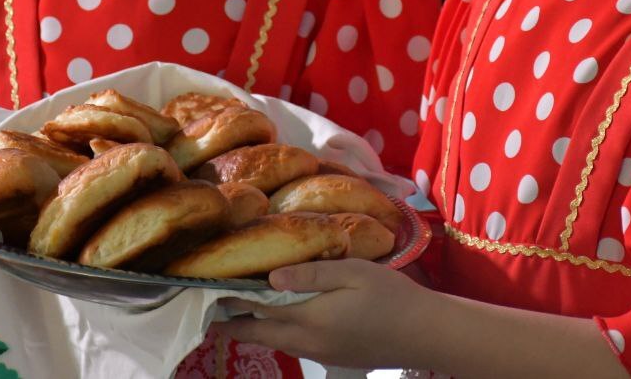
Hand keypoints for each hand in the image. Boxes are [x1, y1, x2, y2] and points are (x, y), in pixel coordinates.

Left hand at [215, 258, 432, 369]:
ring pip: (274, 341)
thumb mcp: (353, 273)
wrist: (425, 334)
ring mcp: (319, 354)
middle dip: (231, 321)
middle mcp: (307, 343)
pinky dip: (275, 331)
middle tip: (210, 302)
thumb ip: (311, 275)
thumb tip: (270, 278)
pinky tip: (278, 315)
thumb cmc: (391, 296)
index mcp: (308, 320)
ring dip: (252, 326)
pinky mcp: (332, 357)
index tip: (205, 288)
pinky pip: (292, 344)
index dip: (228, 301)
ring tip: (236, 307)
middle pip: (256, 334)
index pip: (254, 313)